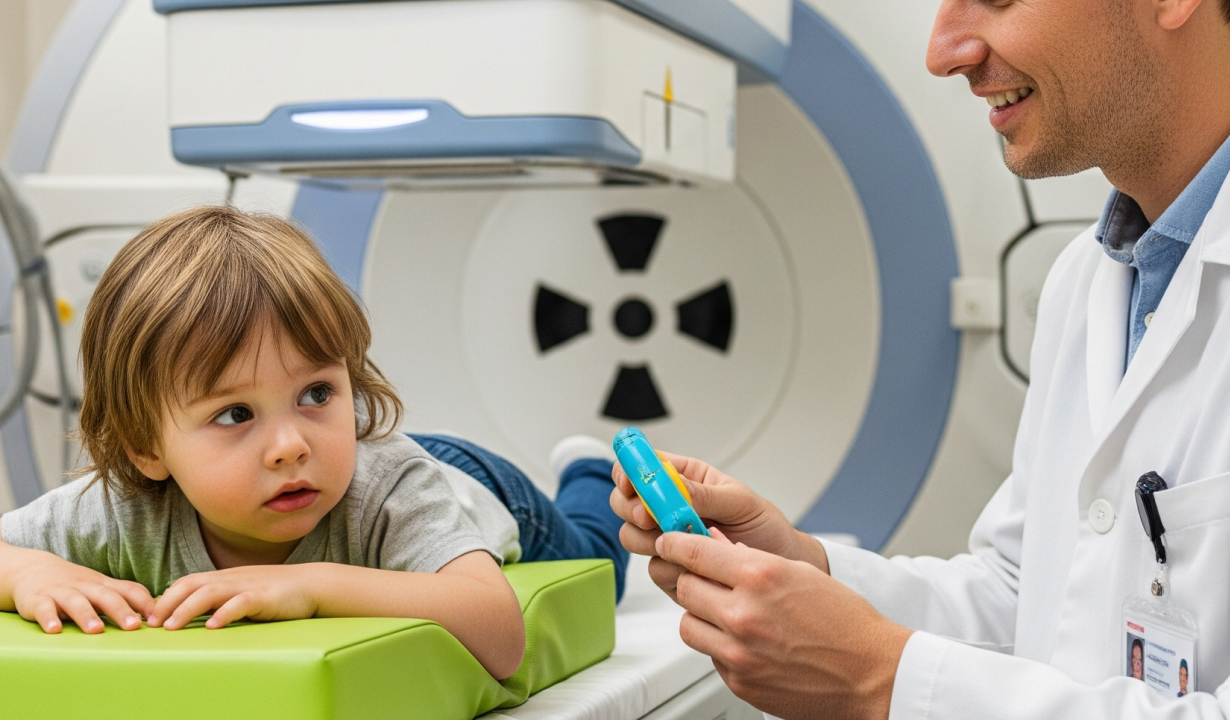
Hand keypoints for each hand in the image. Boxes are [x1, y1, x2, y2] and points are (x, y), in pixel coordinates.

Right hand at [8, 551, 152, 633]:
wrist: (31, 568)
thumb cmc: (74, 584)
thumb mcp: (100, 587)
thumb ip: (124, 598)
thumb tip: (156, 613)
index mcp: (103, 586)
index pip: (129, 590)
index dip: (144, 603)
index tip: (158, 619)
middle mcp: (85, 587)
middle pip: (105, 597)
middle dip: (120, 611)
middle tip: (132, 627)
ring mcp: (61, 593)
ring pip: (76, 602)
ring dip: (86, 616)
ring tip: (96, 630)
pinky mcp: (37, 600)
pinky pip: (43, 609)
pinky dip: (48, 618)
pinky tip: (54, 630)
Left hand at [150, 564, 318, 629]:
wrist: (312, 584)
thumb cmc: (277, 592)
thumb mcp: (243, 591)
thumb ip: (222, 599)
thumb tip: (195, 614)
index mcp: (225, 578)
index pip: (187, 582)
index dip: (166, 598)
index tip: (150, 617)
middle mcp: (231, 579)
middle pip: (191, 584)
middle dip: (168, 604)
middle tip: (152, 624)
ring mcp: (247, 586)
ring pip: (209, 593)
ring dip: (187, 610)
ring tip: (172, 627)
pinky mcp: (264, 597)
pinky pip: (240, 603)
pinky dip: (224, 613)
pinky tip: (213, 626)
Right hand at [610, 452, 827, 599]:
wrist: (783, 567)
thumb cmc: (765, 528)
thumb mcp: (741, 502)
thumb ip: (704, 494)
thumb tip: (671, 486)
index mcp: (684, 480)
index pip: (642, 468)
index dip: (628, 472)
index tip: (632, 483)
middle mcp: (669, 508)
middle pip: (624, 502)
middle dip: (632, 509)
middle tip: (651, 517)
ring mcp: (667, 540)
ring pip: (631, 537)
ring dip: (650, 540)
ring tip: (684, 542)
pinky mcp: (672, 569)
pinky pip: (654, 568)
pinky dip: (671, 567)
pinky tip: (695, 566)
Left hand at [660, 530, 910, 719]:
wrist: (872, 676)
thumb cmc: (847, 624)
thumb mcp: (800, 573)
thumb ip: (752, 559)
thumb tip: (717, 544)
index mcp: (760, 577)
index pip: (694, 551)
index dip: (675, 542)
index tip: (669, 540)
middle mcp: (743, 614)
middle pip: (684, 587)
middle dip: (691, 578)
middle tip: (703, 577)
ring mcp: (738, 652)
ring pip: (688, 623)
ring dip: (701, 614)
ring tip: (726, 612)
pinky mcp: (739, 681)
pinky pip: (710, 655)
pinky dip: (720, 645)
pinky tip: (747, 641)